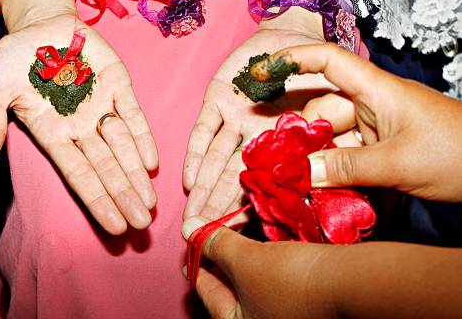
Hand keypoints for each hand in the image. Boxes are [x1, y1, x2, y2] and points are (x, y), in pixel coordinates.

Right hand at [0, 14, 157, 234]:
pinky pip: (132, 114)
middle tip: (141, 224)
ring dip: (136, 173)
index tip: (114, 226)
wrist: (40, 24)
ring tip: (149, 202)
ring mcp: (101, 105)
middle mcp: (81, 126)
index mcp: (54, 133)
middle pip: (106, 167)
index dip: (96, 199)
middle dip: (123, 195)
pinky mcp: (117, 83)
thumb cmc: (16, 59)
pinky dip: (142, 136)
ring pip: (123, 146)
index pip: (78, 174)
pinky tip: (152, 161)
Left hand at [182, 20, 338, 220]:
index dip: (251, 207)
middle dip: (219, 205)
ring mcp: (232, 119)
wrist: (294, 36)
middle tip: (206, 234)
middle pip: (232, 176)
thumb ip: (325, 143)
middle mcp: (251, 136)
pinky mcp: (216, 99)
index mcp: (276, 144)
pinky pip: (202, 131)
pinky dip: (195, 154)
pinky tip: (188, 179)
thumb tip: (330, 185)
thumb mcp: (328, 111)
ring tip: (194, 214)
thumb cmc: (316, 73)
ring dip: (204, 187)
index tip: (240, 234)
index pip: (263, 181)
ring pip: (214, 159)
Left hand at [182, 216, 336, 318]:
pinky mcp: (301, 301)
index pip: (208, 292)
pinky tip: (262, 241)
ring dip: (242, 256)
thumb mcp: (244, 258)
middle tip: (210, 237)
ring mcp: (281, 313)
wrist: (348, 283)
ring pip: (252, 281)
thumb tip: (188, 228)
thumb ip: (213, 244)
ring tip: (234, 233)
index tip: (190, 247)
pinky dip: (264, 259)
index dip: (197, 264)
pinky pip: (272, 278)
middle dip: (220, 259)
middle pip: (229, 288)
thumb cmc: (290, 277)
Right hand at [276, 43, 461, 201]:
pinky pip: (346, 156)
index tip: (261, 72)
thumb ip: (347, 168)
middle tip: (282, 167)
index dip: (292, 61)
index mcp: (376, 91)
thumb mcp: (399, 163)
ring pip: (330, 138)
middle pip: (320, 111)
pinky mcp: (381, 150)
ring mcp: (376, 129)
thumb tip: (299, 173)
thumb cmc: (458, 154)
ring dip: (317, 161)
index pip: (328, 61)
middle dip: (301, 136)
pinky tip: (325, 191)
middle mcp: (371, 105)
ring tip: (303, 187)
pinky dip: (334, 172)